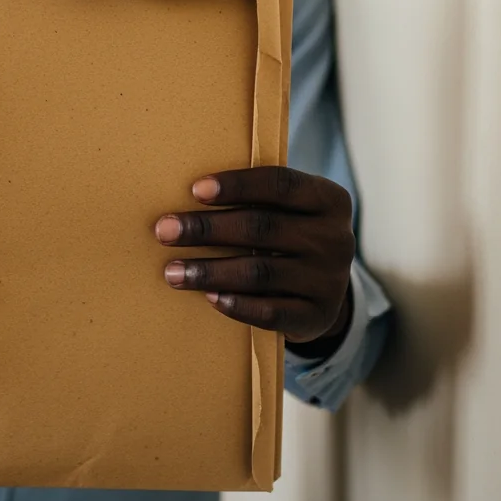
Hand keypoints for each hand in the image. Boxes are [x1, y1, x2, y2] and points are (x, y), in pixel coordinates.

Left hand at [155, 167, 354, 347]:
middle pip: (262, 227)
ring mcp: (329, 280)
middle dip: (207, 228)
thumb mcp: (288, 209)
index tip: (195, 190)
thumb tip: (190, 193)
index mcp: (329, 199)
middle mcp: (335, 238)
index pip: (280, 184)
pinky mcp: (318, 316)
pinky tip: (209, 297)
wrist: (324, 290)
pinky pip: (271, 311)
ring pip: (260, 271)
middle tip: (165, 230)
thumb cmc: (290, 233)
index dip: (237, 185)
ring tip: (173, 271)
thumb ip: (256, 198)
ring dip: (210, 270)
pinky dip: (237, 304)